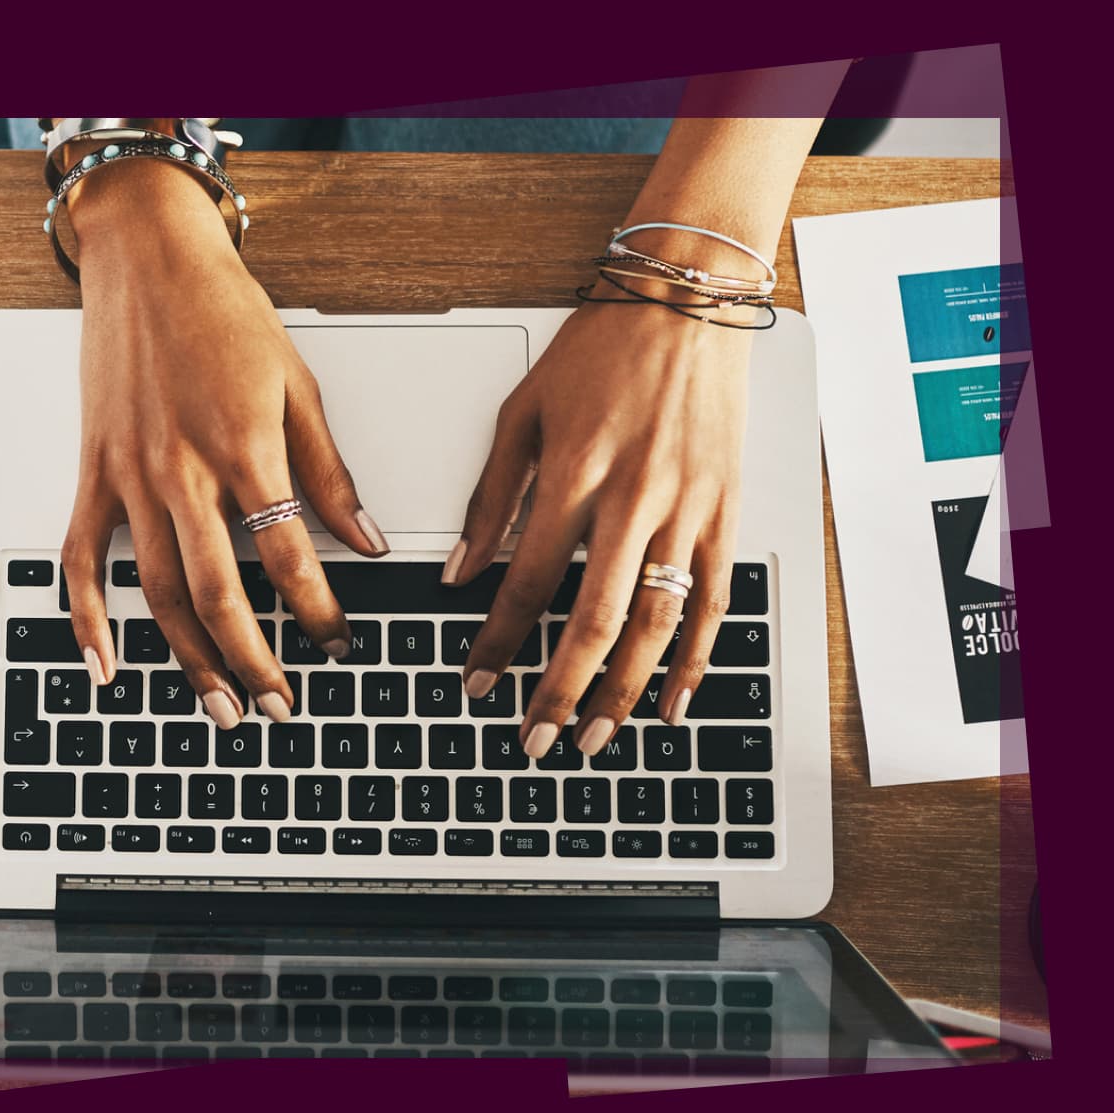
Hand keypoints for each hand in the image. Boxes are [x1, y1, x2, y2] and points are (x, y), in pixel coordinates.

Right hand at [61, 160, 388, 727]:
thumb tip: (364, 538)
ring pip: (157, 593)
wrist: (147, 259)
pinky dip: (88, 620)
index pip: (288, 557)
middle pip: (218, 595)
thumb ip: (328, 472)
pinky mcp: (93, 473)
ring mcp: (129, 478)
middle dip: (254, 662)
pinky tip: (107, 666)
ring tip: (220, 707)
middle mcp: (182, 473)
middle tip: (281, 706)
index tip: (340, 642)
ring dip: (189, 659)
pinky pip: (82, 560)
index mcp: (243, 449)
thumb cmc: (224, 311)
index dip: (320, 612)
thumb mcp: (297, 385)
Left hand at [446, 297, 749, 756]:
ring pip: (658, 625)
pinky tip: (674, 701)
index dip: (498, 642)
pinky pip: (714, 602)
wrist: (685, 304)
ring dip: (623, 691)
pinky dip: (696, 660)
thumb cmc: (599, 351)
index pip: (527, 583)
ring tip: (595, 736)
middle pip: (594, 621)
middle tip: (535, 738)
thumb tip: (457, 572)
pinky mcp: (725, 513)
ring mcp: (687, 511)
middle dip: (560, 691)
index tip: (476, 682)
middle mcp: (634, 501)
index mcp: (573, 475)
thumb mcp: (521, 413)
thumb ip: (488, 498)